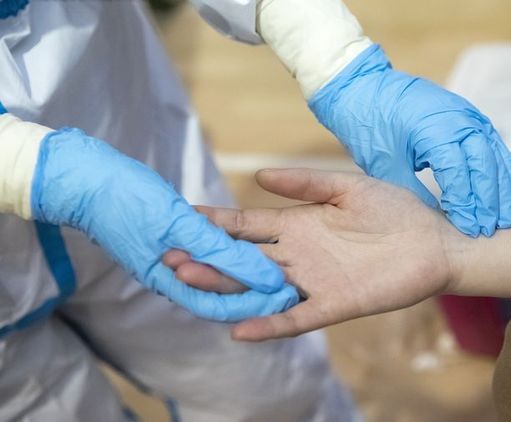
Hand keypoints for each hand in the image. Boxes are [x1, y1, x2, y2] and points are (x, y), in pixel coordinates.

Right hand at [32, 128, 297, 320]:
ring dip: (246, 272)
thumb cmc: (129, 199)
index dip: (254, 305)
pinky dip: (230, 254)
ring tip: (280, 268)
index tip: (285, 297)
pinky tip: (250, 245)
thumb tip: (267, 278)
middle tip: (291, 285)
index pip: (220, 305)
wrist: (86, 177)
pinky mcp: (174, 239)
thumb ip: (224, 252)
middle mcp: (173, 274)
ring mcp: (172, 257)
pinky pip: (209, 253)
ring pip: (217, 273)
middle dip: (256, 291)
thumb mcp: (180, 224)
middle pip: (223, 292)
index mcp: (171, 278)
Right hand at [164, 168, 464, 339]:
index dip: (215, 222)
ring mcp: (314, 281)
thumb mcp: (346, 187)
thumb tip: (259, 175)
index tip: (180, 218)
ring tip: (190, 284)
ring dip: (227, 288)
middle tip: (169, 255)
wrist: (435, 242)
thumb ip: (306, 183)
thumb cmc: (395, 210)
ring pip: (260, 289)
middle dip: (207, 256)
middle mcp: (298, 255)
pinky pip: (296, 317)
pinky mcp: (335, 304)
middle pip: (243, 259)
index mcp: (298, 225)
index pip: (246, 225)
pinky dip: (269, 324)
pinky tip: (240, 329)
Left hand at [308, 45, 510, 236]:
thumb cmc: (370, 125)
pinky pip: (494, 144)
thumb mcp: (385, 164)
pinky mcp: (470, 116)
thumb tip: (436, 218)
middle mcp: (458, 119)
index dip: (465, 202)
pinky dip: (505, 168)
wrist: (365, 88)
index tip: (469, 228)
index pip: (458, 172)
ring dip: (502, 187)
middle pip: (483, 164)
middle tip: (490, 229)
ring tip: (506, 217)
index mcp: (434, 129)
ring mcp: (467, 115)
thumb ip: (412, 191)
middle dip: (488, 200)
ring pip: (495, 154)